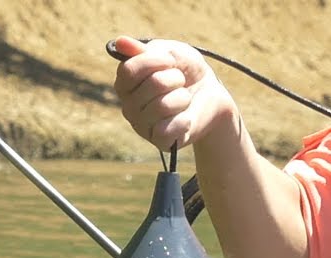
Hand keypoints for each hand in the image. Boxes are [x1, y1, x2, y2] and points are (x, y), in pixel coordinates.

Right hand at [112, 36, 236, 150]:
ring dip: (182, 98)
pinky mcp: (159, 141)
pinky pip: (168, 129)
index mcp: (125, 83)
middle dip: (175, 79)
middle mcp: (128, 105)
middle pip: (151, 85)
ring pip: (162, 106)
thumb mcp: (170, 53)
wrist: (210, 97)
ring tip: (185, 98)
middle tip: (181, 82)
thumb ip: (146, 50)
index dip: (153, 61)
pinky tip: (186, 118)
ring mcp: (142, 126)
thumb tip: (121, 42)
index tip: (171, 60)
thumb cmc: (186, 72)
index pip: (129, 70)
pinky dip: (184, 119)